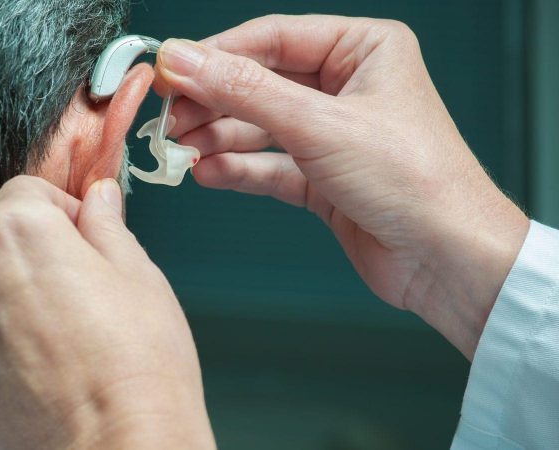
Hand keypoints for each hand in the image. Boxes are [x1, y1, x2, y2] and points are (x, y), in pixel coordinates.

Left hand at [0, 176, 213, 449]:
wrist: (113, 443)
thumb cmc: (135, 360)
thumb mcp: (136, 272)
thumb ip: (106, 223)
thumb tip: (99, 196)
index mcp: (17, 228)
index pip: (27, 193)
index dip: (63, 213)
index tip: (84, 241)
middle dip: (35, 255)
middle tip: (79, 294)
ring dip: (11, 299)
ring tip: (60, 338)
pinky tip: (37, 366)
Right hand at [155, 15, 528, 358]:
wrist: (448, 260)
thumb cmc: (416, 181)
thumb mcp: (319, 124)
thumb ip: (244, 90)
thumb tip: (184, 59)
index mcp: (362, 50)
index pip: (271, 38)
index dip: (215, 55)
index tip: (169, 71)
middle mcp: (347, 87)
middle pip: (259, 83)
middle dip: (210, 101)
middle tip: (166, 117)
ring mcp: (332, 134)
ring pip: (258, 126)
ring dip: (216, 138)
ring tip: (178, 149)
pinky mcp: (323, 178)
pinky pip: (267, 165)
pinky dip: (236, 168)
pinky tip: (206, 172)